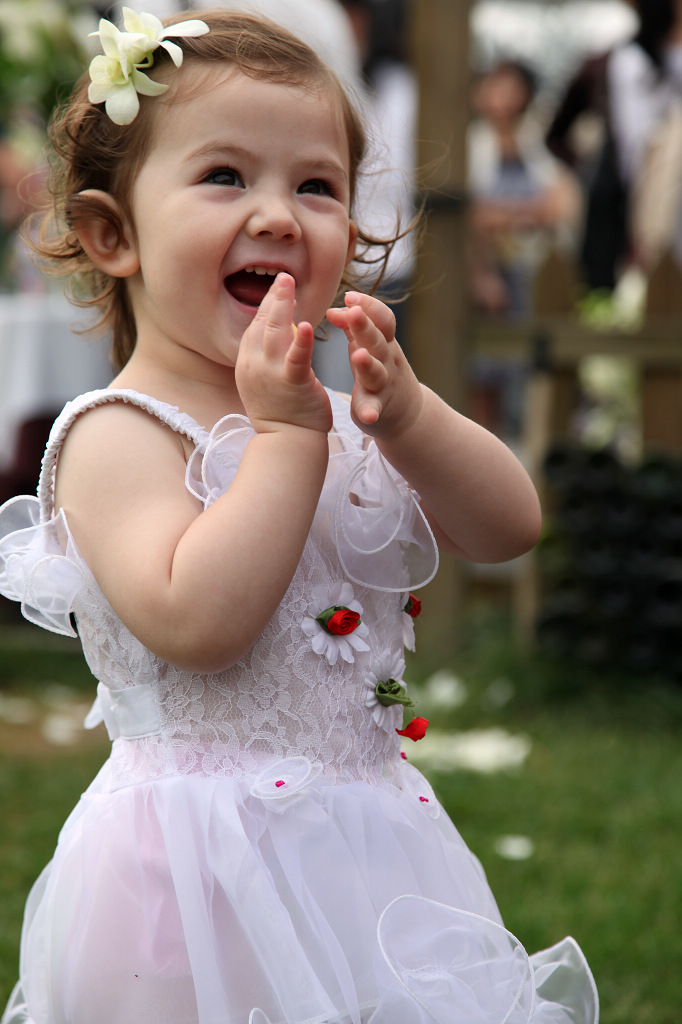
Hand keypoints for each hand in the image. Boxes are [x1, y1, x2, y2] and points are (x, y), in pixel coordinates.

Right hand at [236, 273, 331, 434]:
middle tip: (284, 276)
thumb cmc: (283, 412)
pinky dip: (300, 341)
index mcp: (248, 363)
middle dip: (273, 297)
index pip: (255, 326)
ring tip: (289, 284)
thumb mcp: (266, 380)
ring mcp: (270, 374)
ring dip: (282, 305)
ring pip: (274, 332)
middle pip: (262, 323)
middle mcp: (254, 365)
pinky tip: (305, 324)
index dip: (267, 304)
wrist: (288, 442)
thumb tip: (279, 332)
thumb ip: (268, 356)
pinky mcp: (292, 384)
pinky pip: (295, 358)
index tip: (279, 287)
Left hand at [326, 291, 422, 437]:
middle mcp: (387, 361)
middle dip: (365, 326)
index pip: (382, 319)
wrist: (408, 413)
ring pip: (376, 373)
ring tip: (358, 356)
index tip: (350, 296)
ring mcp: (384, 385)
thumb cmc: (381, 370)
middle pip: (377, 340)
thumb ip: (351, 326)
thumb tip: (334, 308)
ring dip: (368, 364)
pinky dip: (371, 411)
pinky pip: (374, 409)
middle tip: (353, 313)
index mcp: (384, 343)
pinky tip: (368, 415)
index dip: (368, 306)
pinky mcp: (378, 408)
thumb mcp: (368, 346)